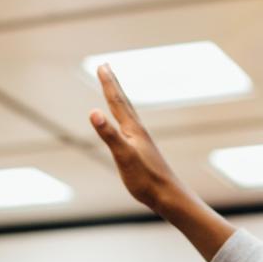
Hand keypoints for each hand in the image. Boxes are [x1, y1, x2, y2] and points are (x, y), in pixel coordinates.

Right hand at [89, 65, 184, 212]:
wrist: (168, 196)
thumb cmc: (146, 179)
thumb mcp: (123, 156)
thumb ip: (109, 135)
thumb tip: (93, 112)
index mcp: (133, 130)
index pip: (116, 102)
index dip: (108, 84)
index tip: (102, 65)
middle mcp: (138, 132)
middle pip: (123, 103)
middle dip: (113, 85)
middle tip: (106, 68)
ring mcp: (142, 142)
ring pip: (128, 115)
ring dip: (119, 101)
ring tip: (115, 93)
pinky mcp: (143, 153)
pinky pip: (130, 129)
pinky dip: (124, 121)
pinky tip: (126, 127)